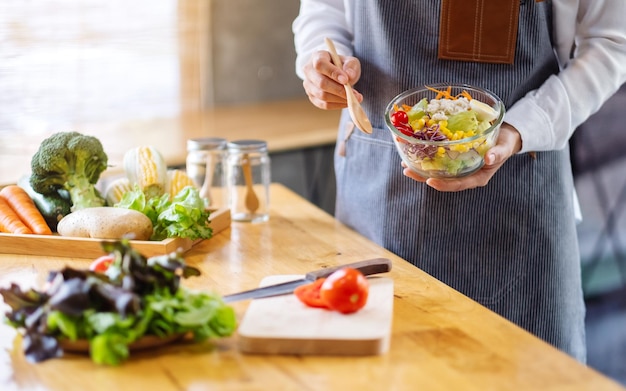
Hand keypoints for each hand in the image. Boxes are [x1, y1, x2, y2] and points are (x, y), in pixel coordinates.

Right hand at [302, 50, 362, 109]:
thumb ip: (351, 66)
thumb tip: (349, 76)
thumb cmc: (342, 66)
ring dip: (340, 99)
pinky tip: (347, 102)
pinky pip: (324, 104)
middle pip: (321, 83)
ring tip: (354, 98)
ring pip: (322, 96)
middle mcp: (309, 71)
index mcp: (317, 57)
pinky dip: (337, 105)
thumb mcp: (350, 61)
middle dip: (339, 90)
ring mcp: (308, 85)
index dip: (332, 73)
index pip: (320, 64)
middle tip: (355, 94)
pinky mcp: (312, 97)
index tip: (346, 80)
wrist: (335, 73)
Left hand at [402, 123, 522, 190]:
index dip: (444, 185)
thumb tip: (490, 158)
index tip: (430, 181)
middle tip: (407, 172)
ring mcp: (458, 168)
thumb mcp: (505, 147)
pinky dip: (426, 157)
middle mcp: (465, 175)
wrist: (505, 136)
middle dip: (424, 177)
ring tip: (404, 164)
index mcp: (478, 177)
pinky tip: (413, 152)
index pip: (458, 184)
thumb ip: (498, 153)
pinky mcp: (454, 159)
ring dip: (420, 169)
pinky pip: (438, 161)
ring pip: (437, 172)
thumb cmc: (505, 143)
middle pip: (443, 180)